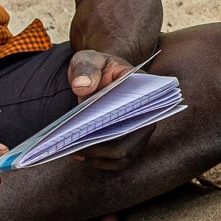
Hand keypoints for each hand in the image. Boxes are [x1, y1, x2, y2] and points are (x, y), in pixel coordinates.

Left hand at [66, 50, 151, 169]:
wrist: (100, 76)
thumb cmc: (96, 67)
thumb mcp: (88, 59)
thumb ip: (86, 68)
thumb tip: (81, 86)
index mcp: (145, 90)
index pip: (136, 113)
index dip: (115, 123)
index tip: (87, 126)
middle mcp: (148, 114)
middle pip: (128, 141)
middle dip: (98, 145)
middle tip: (71, 142)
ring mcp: (140, 132)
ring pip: (122, 155)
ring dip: (96, 156)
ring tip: (71, 149)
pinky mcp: (131, 145)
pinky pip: (118, 162)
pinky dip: (98, 161)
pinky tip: (78, 153)